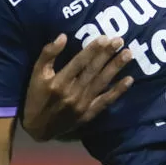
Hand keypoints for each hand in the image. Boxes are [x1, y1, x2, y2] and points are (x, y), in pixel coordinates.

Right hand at [20, 34, 135, 140]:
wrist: (38, 128)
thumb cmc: (36, 96)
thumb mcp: (36, 74)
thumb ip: (48, 54)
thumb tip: (63, 36)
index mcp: (58, 82)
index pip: (79, 62)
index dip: (92, 50)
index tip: (105, 38)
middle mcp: (72, 93)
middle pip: (93, 71)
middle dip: (107, 54)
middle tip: (120, 40)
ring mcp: (82, 105)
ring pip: (102, 83)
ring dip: (116, 68)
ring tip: (128, 54)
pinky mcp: (89, 114)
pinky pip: (106, 101)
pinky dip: (118, 91)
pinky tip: (129, 80)